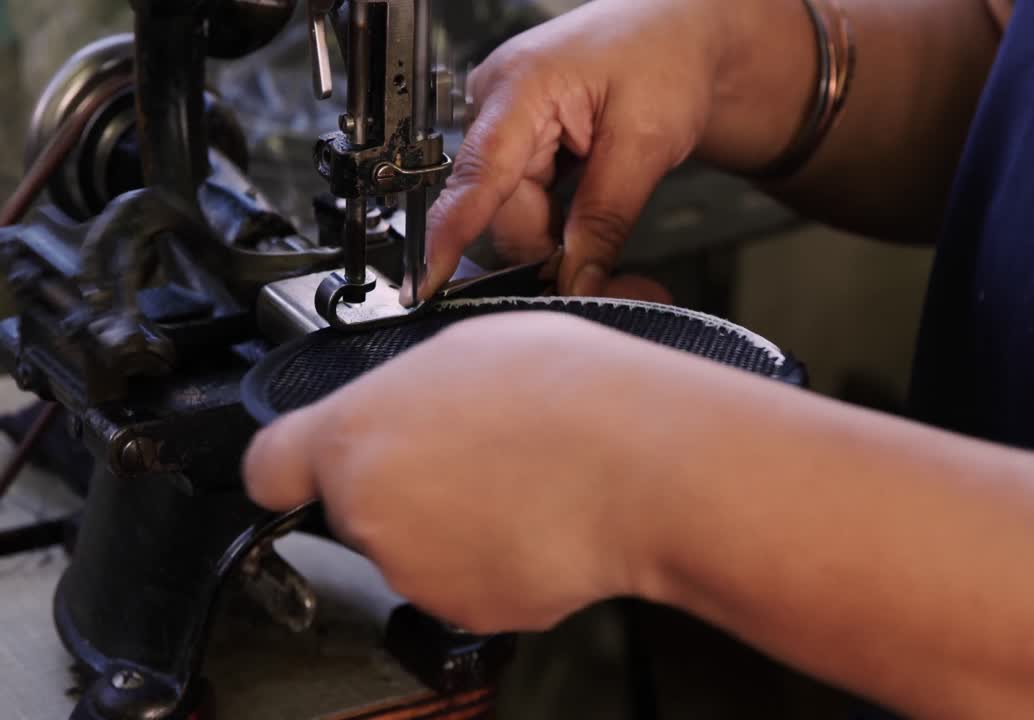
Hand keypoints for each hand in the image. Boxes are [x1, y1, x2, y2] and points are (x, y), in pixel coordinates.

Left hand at [241, 312, 733, 632]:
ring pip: (416, 548)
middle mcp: (371, 512)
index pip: (270, 468)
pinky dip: (496, 559)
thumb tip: (410, 395)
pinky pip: (468, 582)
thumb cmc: (574, 393)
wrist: (646, 465)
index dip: (299, 464)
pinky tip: (540, 517)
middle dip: (404, 484)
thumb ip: (409, 382)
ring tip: (521, 478)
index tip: (316, 464)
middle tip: (472, 450)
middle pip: (358, 507)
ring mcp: (419, 570)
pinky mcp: (470, 609)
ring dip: (453, 522)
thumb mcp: (470, 343)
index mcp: (355, 435)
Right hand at [420, 0, 815, 297]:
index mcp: (522, 85)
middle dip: (547, 246)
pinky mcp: (523, 144)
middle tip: (606, 272)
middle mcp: (500, 104)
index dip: (452, 232)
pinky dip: (560, 223)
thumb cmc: (664, 52)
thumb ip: (606, 216)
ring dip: (558, 236)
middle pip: (501, 209)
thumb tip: (576, 281)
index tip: (430, 279)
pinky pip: (528, 203)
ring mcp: (508, 125)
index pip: (478, 173)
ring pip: (516, 214)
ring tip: (609, 227)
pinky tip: (590, 212)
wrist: (679, 31)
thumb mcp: (647, 140)